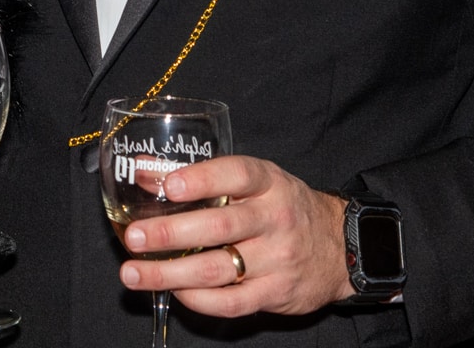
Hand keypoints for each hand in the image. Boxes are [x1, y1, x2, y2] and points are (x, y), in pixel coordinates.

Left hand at [118, 155, 355, 317]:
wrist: (340, 247)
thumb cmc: (283, 207)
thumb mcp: (253, 181)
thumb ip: (200, 175)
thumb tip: (143, 170)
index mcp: (268, 182)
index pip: (236, 175)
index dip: (201, 179)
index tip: (169, 186)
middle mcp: (274, 218)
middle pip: (219, 227)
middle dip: (170, 233)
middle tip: (133, 237)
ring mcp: (277, 259)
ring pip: (217, 270)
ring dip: (169, 274)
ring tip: (134, 274)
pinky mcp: (276, 293)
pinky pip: (231, 303)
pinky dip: (196, 300)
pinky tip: (173, 292)